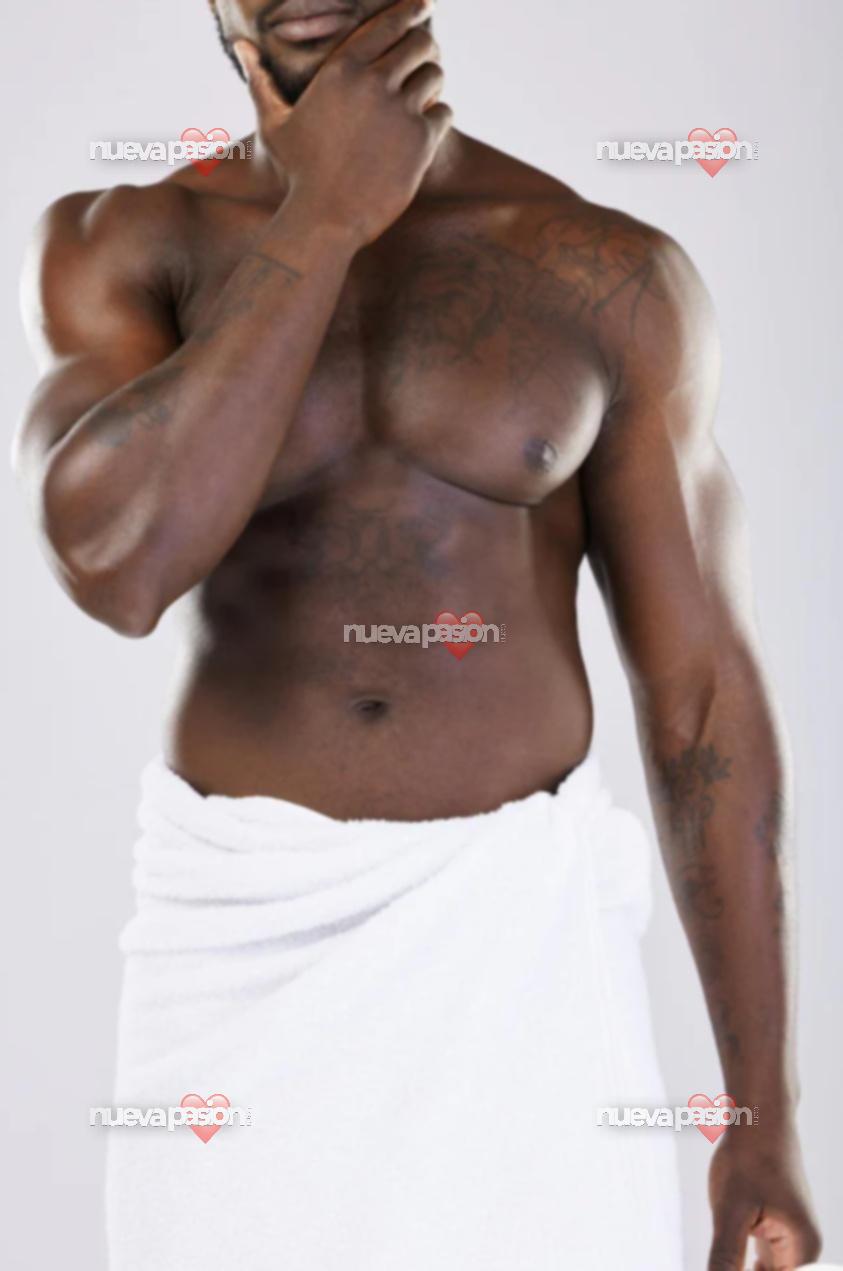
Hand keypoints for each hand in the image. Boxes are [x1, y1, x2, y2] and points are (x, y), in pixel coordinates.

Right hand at [234, 0, 451, 247]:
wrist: (325, 219)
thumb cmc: (297, 173)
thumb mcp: (274, 123)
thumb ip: (261, 79)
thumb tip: (240, 45)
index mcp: (341, 69)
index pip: (388, 22)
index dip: (410, 10)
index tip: (422, 4)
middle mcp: (373, 83)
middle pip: (421, 42)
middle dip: (425, 48)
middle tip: (423, 61)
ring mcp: (400, 111)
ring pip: (435, 75)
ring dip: (433, 83)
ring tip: (423, 98)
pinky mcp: (420, 140)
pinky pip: (444, 112)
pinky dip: (439, 118)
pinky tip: (425, 130)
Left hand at [707, 1122, 820, 1269]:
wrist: (758, 1116)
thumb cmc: (748, 1157)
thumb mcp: (730, 1210)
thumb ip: (725, 1257)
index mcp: (802, 1251)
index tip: (728, 1268)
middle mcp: (803, 1250)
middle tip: (723, 1254)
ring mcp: (790, 1240)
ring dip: (743, 1270)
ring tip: (725, 1255)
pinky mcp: (774, 1230)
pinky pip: (762, 1263)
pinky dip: (744, 1268)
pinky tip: (727, 1264)